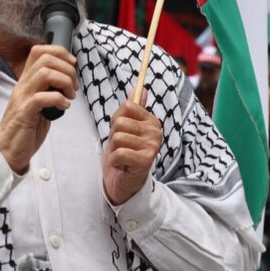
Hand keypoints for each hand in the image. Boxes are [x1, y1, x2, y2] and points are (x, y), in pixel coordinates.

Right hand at [0, 45, 77, 173]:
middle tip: (73, 87)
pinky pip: (42, 97)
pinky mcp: (24, 113)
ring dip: (64, 83)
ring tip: (69, 97)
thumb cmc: (25, 129)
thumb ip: (49, 90)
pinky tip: (63, 107)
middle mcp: (23, 85)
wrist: (7, 151)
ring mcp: (22, 98)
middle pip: (45, 59)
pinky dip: (58, 99)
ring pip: (45, 74)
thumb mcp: (38, 104)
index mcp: (26, 81)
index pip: (39, 51)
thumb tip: (67, 82)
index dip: (60, 53)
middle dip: (67, 70)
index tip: (72, 65)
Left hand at [102, 89, 162, 205]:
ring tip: (122, 157)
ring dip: (114, 150)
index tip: (123, 132)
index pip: (128, 106)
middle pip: (120, 123)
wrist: (124, 182)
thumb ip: (132, 109)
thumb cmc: (124, 153)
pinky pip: (119, 153)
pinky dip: (115, 161)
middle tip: (122, 148)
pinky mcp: (146, 161)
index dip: (117, 120)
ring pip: (118, 137)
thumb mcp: (125, 128)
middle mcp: (156, 131)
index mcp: (152, 121)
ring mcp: (153, 146)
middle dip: (113, 137)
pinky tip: (122, 165)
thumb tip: (140, 89)